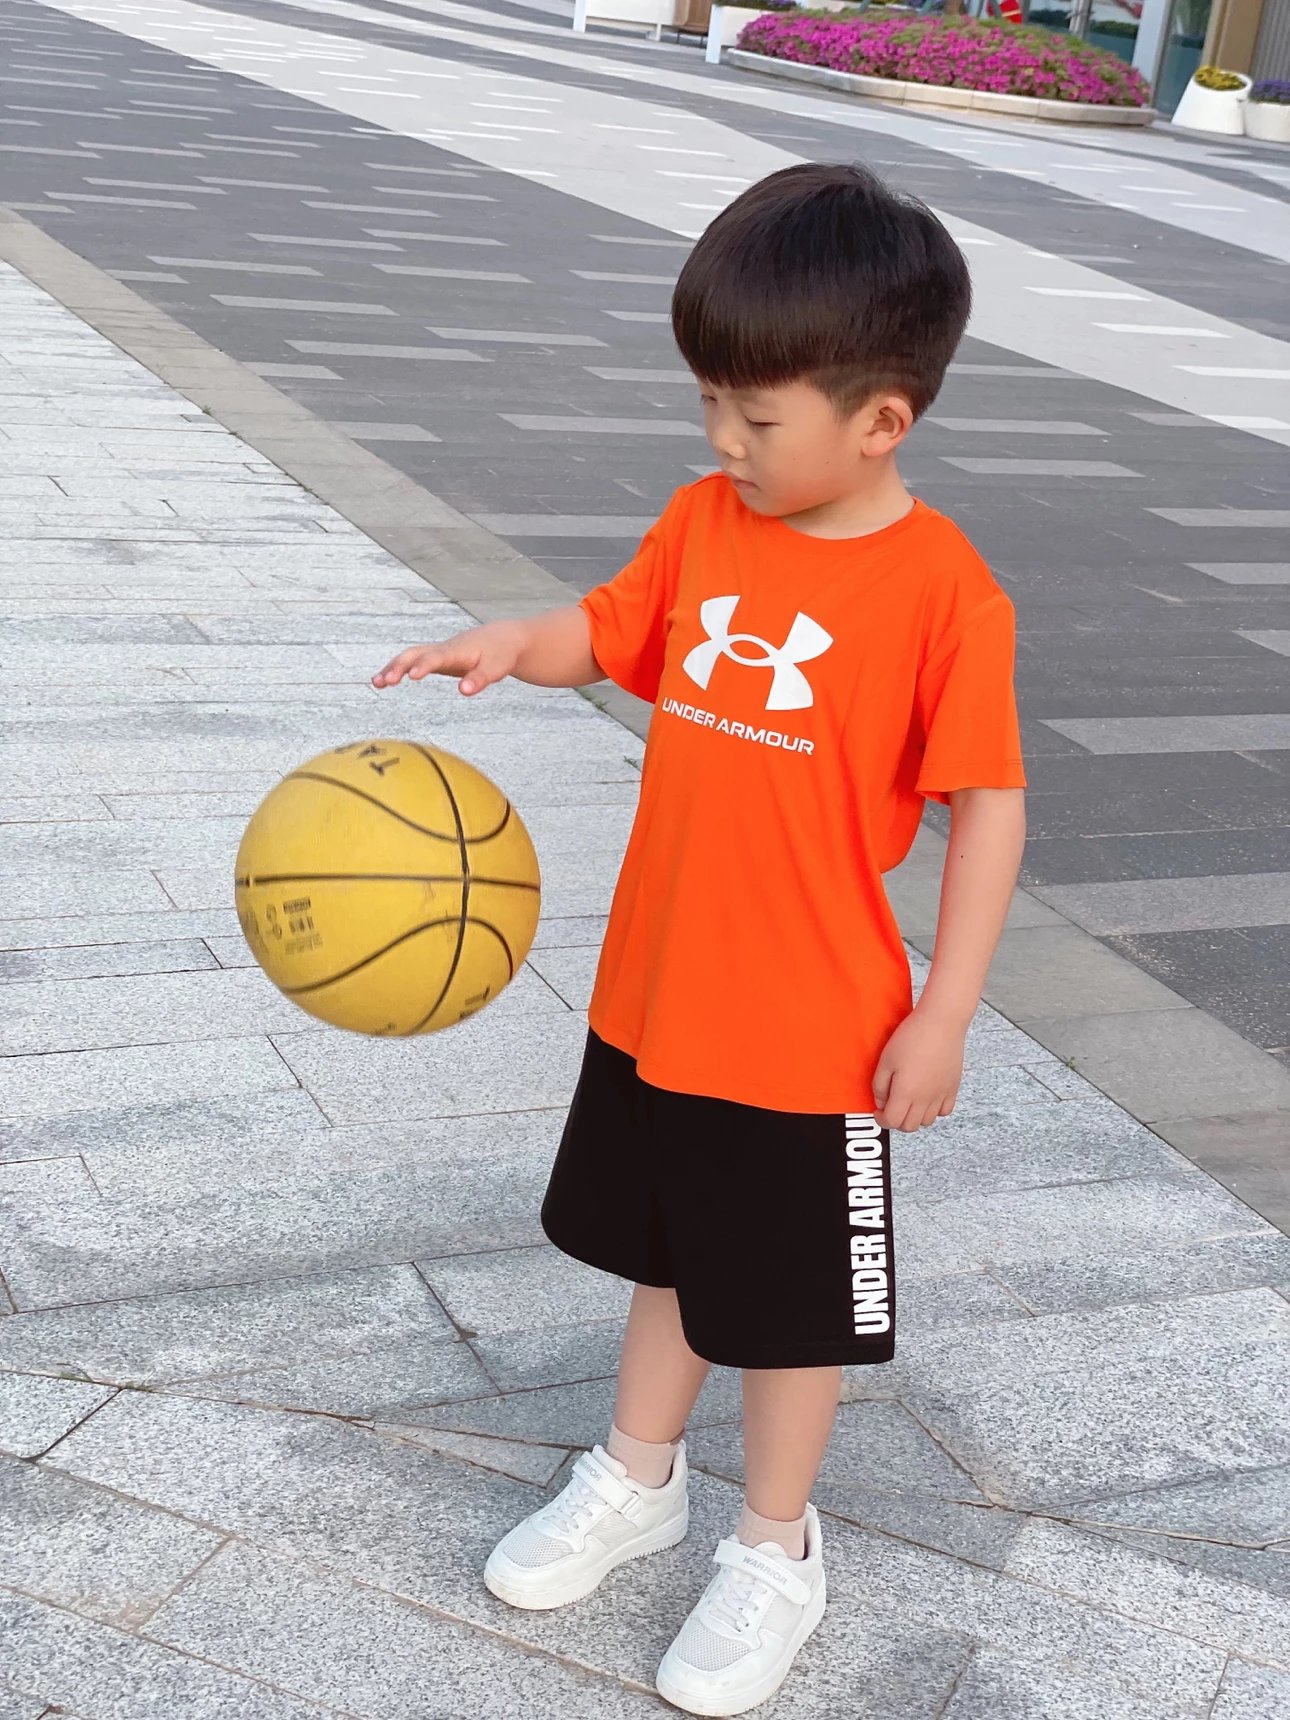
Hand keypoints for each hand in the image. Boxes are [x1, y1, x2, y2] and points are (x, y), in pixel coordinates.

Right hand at [372, 621, 524, 695]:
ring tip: (377, 683)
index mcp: (457, 651)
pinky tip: (384, 681)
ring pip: (410, 655)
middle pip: (416, 654)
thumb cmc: (500, 654)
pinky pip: (413, 660)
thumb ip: (479, 679)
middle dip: (399, 666)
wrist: (501, 639)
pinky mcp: (436, 657)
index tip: (411, 677)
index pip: (437, 657)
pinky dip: (398, 669)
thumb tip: (463, 691)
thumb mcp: (496, 669)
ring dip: (393, 667)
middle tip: (384, 681)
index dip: (424, 666)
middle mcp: (443, 649)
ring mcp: (438, 652)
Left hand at [871, 1005, 964, 1132]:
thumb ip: (879, 1086)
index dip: (881, 1119)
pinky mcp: (953, 1087)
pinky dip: (934, 1110)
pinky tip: (927, 1097)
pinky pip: (945, 1111)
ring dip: (915, 1117)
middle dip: (896, 1120)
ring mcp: (941, 1095)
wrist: (941, 1022)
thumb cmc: (911, 1037)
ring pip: (927, 1122)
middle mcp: (925, 1099)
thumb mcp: (885, 1060)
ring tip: (909, 1100)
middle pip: (909, 1126)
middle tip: (891, 1107)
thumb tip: (880, 1102)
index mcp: (906, 1093)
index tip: (878, 1111)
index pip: (892, 1122)